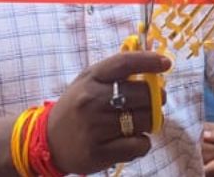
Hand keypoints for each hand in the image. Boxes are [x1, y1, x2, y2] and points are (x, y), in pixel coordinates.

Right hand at [46, 51, 170, 174]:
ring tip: (138, 123)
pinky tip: (131, 140)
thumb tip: (151, 61)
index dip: (148, 61)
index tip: (165, 63)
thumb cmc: (76, 107)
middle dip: (155, 98)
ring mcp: (94, 128)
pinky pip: (138, 145)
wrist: (48, 142)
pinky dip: (142, 143)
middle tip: (153, 102)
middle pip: (143, 94)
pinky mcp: (99, 153)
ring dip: (149, 122)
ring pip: (145, 121)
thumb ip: (116, 72)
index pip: (124, 63)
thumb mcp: (89, 82)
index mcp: (90, 79)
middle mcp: (91, 101)